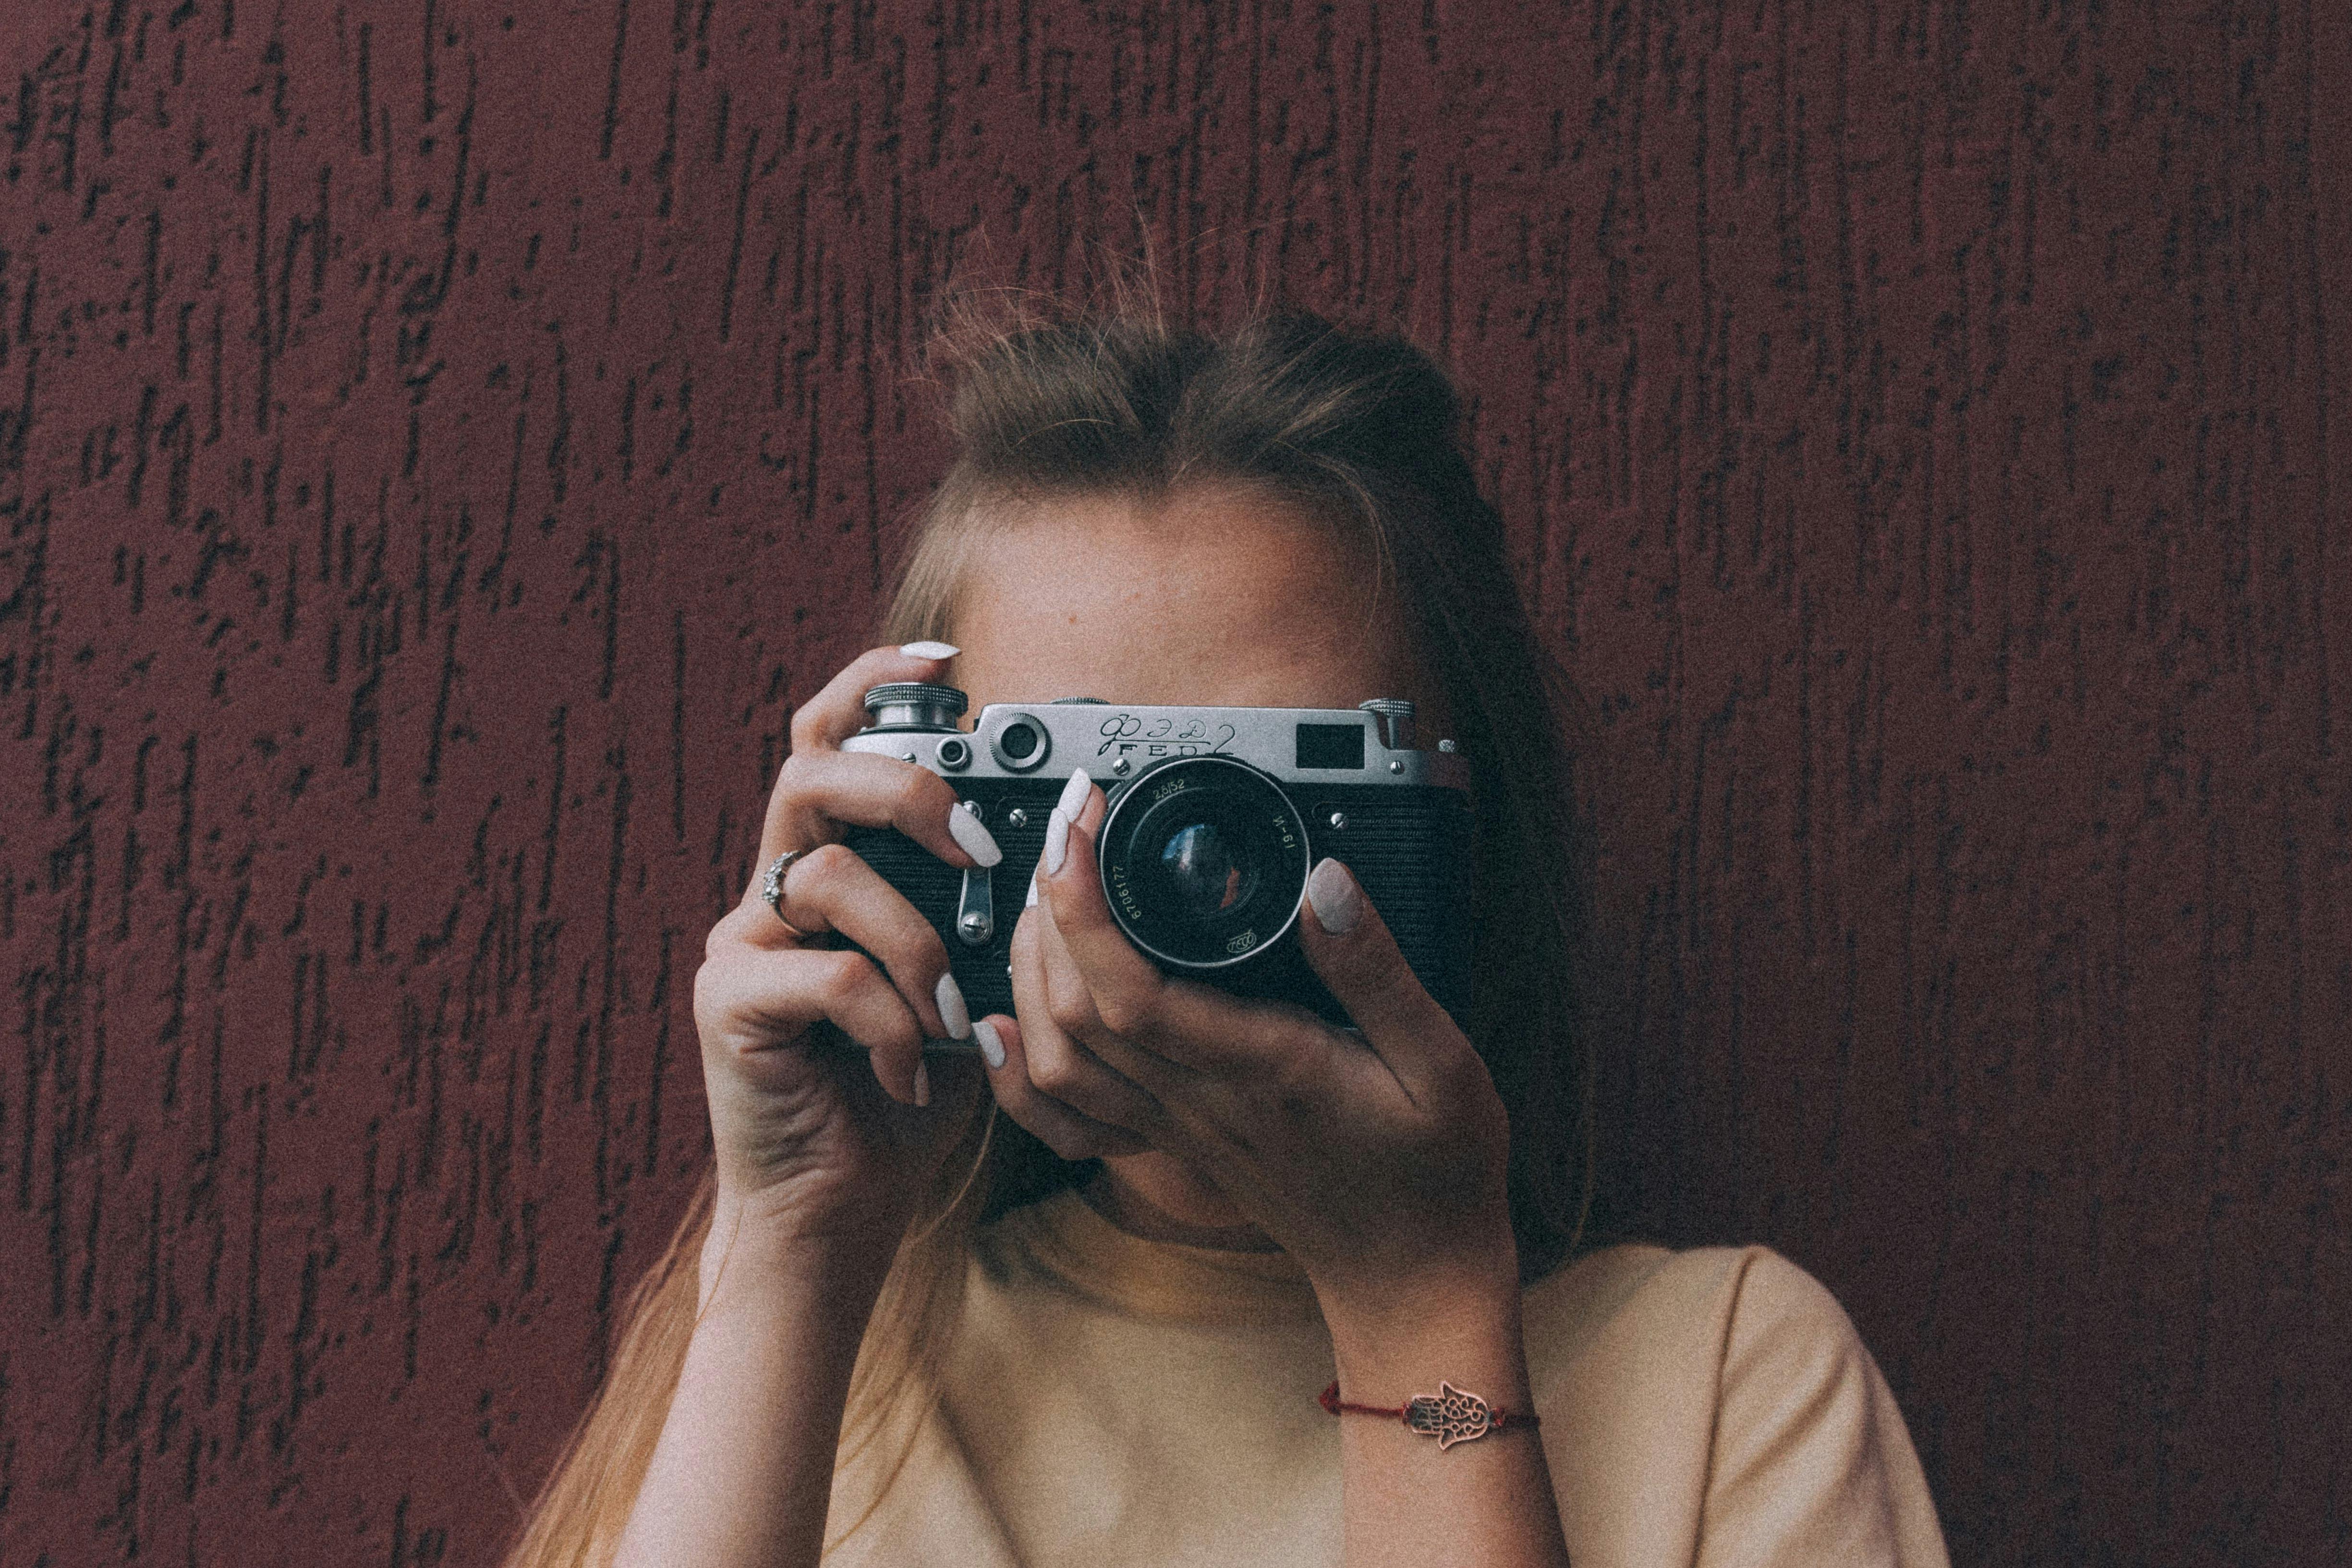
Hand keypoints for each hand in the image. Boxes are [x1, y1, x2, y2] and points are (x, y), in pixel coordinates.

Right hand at [691, 644, 996, 1277]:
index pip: (830, 741)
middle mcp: (772, 891)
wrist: (837, 1208)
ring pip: (826, 872)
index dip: (875, 684)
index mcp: (827, 869)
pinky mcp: (728, 1005)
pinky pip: (821, 972)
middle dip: (902, 791)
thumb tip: (1051, 847)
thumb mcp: (960, 983)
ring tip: (949, 1015)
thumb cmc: (903, 1094)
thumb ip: (976, 915)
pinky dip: (886, 1018)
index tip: (945, 662)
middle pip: (811, 774)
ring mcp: (742, 944)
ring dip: (913, 941)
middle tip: (971, 847)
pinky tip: (910, 1069)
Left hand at [984, 781, 1518, 1325]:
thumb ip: (1378, 971)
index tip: (1083, 825)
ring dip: (1029, 970)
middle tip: (1066, 830)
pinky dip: (1020, 1069)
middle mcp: (1200, 1101)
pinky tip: (1000, 1021)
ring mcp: (1176, 1127)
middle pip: (1072, 1010)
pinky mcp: (1172, 1141)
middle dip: (1048, 910)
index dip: (1084, 904)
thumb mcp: (1441, 1063)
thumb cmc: (1434, 1172)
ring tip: (1047, 891)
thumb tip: (1324, 881)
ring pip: (1059, 1054)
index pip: (1131, 990)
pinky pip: (1070, 1114)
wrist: (1413, 1275)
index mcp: (1261, 1069)